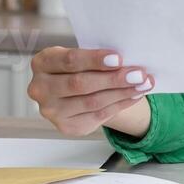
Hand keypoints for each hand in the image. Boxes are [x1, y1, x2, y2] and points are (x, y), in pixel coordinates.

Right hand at [27, 47, 154, 137]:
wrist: (73, 91)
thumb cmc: (79, 67)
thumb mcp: (79, 56)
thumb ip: (96, 58)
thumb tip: (128, 61)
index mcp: (42, 63)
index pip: (69, 60)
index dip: (94, 60)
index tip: (118, 58)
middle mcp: (40, 88)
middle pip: (80, 84)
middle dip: (113, 79)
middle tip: (138, 74)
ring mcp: (51, 111)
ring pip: (92, 102)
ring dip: (122, 92)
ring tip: (142, 84)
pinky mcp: (66, 126)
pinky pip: (98, 115)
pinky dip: (120, 104)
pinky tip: (134, 95)